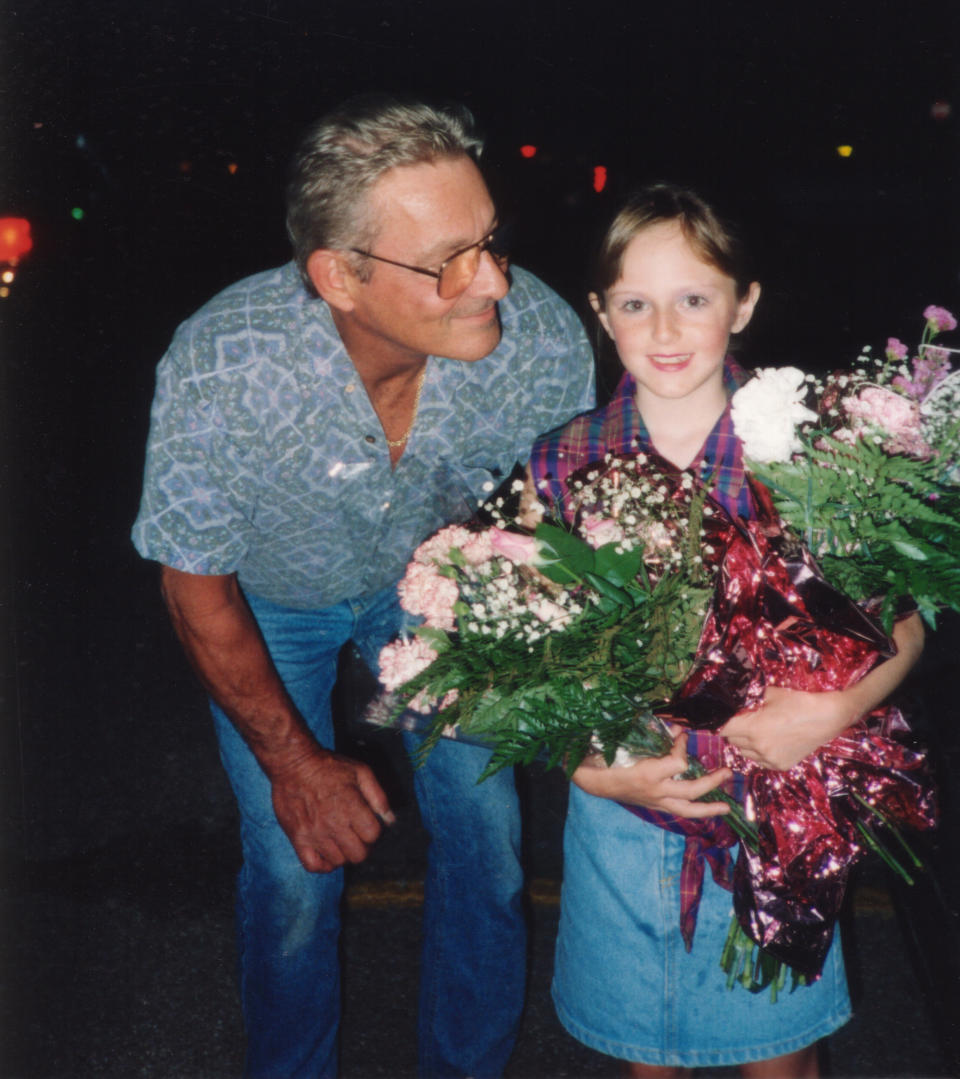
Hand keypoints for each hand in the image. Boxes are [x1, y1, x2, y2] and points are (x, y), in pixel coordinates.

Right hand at [269, 746, 394, 872]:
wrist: (294, 764)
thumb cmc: (328, 766)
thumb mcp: (360, 771)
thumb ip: (378, 796)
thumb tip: (390, 819)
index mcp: (351, 807)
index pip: (372, 835)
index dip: (374, 831)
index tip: (367, 825)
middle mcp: (333, 824)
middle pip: (358, 854)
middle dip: (362, 846)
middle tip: (357, 836)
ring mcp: (314, 834)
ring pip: (338, 862)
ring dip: (344, 854)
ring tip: (341, 840)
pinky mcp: (298, 838)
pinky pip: (313, 865)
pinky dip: (322, 864)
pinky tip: (326, 852)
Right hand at [571, 732, 731, 817]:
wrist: (595, 781)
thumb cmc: (609, 759)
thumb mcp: (629, 744)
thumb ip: (655, 737)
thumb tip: (678, 729)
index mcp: (648, 774)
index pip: (678, 762)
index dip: (683, 747)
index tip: (682, 736)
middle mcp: (656, 791)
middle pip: (691, 790)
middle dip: (712, 782)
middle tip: (726, 772)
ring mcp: (656, 801)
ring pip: (688, 810)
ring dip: (709, 809)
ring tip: (726, 808)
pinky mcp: (655, 806)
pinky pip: (679, 811)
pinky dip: (694, 811)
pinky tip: (706, 810)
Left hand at [720, 686, 849, 770]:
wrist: (828, 717)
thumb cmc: (799, 702)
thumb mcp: (770, 695)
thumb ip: (750, 701)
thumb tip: (736, 701)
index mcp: (753, 728)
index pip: (724, 729)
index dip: (722, 722)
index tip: (724, 718)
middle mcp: (759, 747)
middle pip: (732, 742)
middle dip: (734, 732)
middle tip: (742, 722)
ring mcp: (770, 759)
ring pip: (744, 753)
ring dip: (745, 744)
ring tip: (757, 732)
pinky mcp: (781, 765)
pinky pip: (760, 762)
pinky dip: (760, 753)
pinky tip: (769, 742)